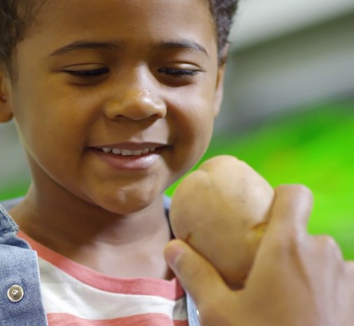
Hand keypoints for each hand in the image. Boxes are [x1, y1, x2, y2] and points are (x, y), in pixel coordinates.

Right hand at [165, 184, 353, 325]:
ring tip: (286, 303)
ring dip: (308, 273)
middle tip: (261, 279)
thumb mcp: (218, 313)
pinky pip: (342, 284)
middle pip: (304, 233)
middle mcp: (324, 254)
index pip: (295, 194)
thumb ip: (196, 274)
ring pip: (324, 261)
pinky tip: (309, 316)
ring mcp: (348, 278)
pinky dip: (327, 293)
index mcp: (287, 246)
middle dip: (284, 249)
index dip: (280, 198)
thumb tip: (172, 247)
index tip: (263, 217)